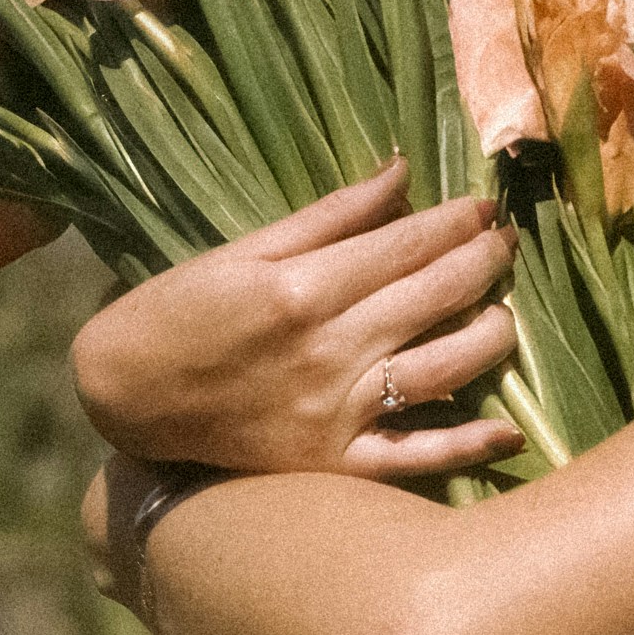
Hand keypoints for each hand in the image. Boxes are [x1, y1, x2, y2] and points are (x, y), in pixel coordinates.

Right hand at [69, 159, 522, 480]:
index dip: (456, 222)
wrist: (124, 398)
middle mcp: (328, 351)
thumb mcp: (243, 250)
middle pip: (433, 297)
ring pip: (441, 369)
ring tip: (504, 310)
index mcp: (303, 289)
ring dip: (488, 335)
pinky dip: (466, 447)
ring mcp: (336, 412)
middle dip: (483, 262)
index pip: (405, 246)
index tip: (485, 206)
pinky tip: (509, 431)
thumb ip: (330, 215)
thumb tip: (402, 170)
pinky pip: (413, 457)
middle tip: (508, 241)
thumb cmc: (178, 311)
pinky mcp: (333, 463)